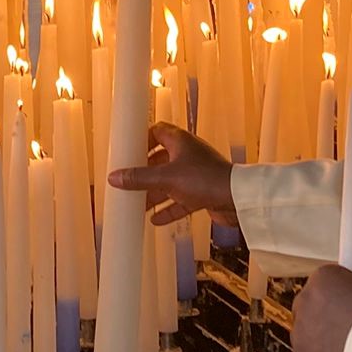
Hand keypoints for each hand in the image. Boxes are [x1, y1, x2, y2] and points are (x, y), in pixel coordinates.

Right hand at [108, 122, 236, 227]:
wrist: (237, 199)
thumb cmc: (204, 179)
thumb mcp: (165, 178)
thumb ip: (139, 179)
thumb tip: (114, 177)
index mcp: (180, 141)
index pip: (157, 131)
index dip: (143, 140)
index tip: (128, 152)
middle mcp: (188, 155)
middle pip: (161, 160)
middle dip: (145, 173)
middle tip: (129, 182)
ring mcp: (196, 174)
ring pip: (170, 182)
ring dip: (154, 193)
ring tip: (138, 205)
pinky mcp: (203, 193)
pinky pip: (181, 200)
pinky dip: (169, 208)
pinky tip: (155, 220)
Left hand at [288, 266, 351, 351]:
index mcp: (326, 277)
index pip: (322, 290)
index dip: (336, 307)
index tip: (345, 316)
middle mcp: (307, 299)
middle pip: (310, 314)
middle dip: (325, 327)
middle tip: (347, 339)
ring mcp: (301, 330)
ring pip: (305, 340)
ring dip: (320, 349)